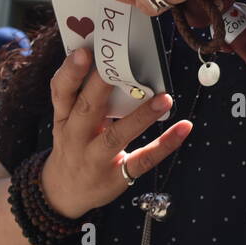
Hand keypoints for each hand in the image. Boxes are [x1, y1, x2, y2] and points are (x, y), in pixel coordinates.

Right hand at [40, 46, 193, 218]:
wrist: (63, 192)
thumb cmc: (73, 144)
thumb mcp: (69, 121)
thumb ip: (84, 96)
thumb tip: (111, 62)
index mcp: (64, 118)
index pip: (62, 92)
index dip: (70, 72)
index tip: (83, 52)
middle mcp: (76, 137)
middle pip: (86, 110)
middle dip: (100, 87)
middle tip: (118, 64)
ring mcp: (96, 158)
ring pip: (116, 136)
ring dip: (141, 116)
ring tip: (165, 98)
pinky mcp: (117, 176)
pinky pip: (142, 159)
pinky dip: (165, 144)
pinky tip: (183, 128)